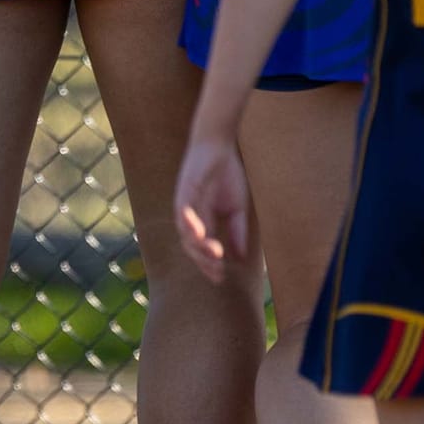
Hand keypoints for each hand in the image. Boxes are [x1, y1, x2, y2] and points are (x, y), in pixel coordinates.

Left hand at [173, 130, 250, 280]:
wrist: (220, 144)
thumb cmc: (227, 174)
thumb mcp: (238, 208)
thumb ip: (237, 231)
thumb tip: (240, 258)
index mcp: (203, 222)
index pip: (202, 250)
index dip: (209, 265)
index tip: (221, 278)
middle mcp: (190, 218)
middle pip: (191, 247)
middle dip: (203, 261)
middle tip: (217, 272)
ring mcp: (185, 206)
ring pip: (186, 234)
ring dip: (198, 247)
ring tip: (214, 255)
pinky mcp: (183, 192)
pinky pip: (183, 213)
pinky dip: (189, 225)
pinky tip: (199, 234)